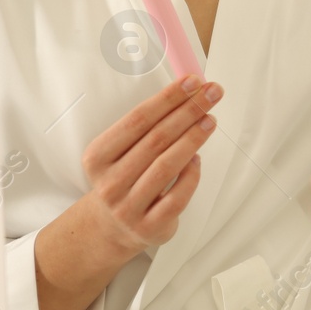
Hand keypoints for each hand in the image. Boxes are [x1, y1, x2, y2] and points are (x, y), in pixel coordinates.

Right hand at [35, 75, 222, 309]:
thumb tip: (189, 92)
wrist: (109, 228)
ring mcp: (128, 207)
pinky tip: (198, 158)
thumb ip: (147, 126)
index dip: (168, 98)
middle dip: (188, 112)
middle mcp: (109, 183)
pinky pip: (177, 196)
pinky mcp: (149, 227)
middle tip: (212, 93)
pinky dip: (192, 174)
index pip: (137, 120)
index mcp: (98, 157)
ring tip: (210, 120)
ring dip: (193, 139)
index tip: (193, 81)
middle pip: (156, 139)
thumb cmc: (123, 178)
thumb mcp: (120, 151)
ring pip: (166, 166)